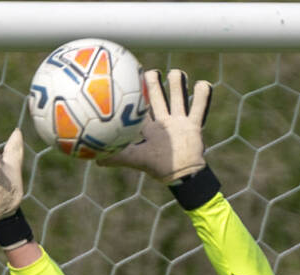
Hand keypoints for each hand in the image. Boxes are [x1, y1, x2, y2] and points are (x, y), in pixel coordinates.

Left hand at [99, 68, 210, 182]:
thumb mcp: (137, 159)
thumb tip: (96, 160)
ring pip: (178, 96)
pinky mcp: (194, 124)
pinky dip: (203, 94)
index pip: (139, 108)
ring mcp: (179, 121)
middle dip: (153, 82)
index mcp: (149, 127)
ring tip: (176, 73)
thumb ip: (119, 157)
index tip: (129, 79)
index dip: (134, 95)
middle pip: (157, 96)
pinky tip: (202, 83)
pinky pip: (200, 105)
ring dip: (178, 84)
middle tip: (151, 72)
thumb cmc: (158, 167)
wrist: (182, 176)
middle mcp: (163, 121)